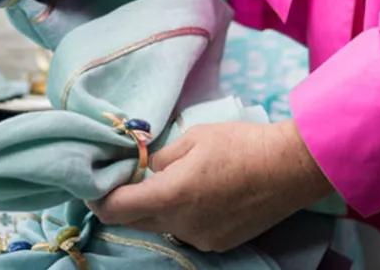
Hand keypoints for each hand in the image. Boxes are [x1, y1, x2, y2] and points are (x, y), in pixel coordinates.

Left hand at [90, 121, 331, 251]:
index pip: (117, 209)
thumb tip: (143, 167)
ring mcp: (201, 239)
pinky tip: (196, 192)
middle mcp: (181, 225)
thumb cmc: (240, 144)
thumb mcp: (193, 137)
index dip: (98, 197)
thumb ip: (161, 157)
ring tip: (166, 180)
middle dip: (123, 202)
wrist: (288, 168)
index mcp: (172, 196)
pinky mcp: (218, 243)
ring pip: (161, 225)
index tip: (91, 183)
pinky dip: (180, 214)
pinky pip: (185, 230)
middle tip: (122, 178)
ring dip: (155, 207)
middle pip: (135, 221)